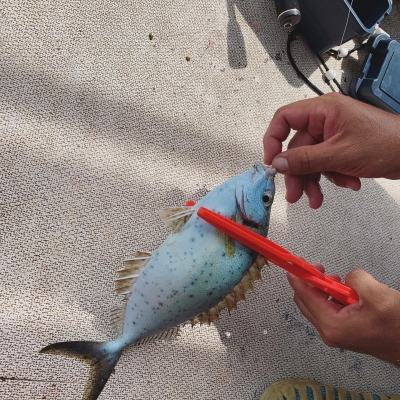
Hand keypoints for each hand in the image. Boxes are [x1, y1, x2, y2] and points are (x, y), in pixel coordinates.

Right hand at [263, 93, 399, 207]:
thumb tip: (278, 163)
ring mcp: (333, 135)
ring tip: (316, 198)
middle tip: (294, 193)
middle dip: (297, 173)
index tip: (272, 162)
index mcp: (323, 110)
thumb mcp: (339, 154)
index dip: (273, 139)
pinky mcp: (340, 148)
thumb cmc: (387, 142)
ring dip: (313, 181)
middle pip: (296, 147)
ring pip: (310, 160)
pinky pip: (324, 164)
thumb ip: (304, 159)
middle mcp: (325, 120)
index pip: (284, 118)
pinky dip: (332, 177)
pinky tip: (348, 182)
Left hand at [288, 265, 399, 365]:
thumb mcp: (377, 295)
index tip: (292, 265)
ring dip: (323, 289)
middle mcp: (330, 331)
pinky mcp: (343, 330)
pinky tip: (345, 291)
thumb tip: (348, 277)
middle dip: (310, 282)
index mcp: (333, 325)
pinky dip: (332, 296)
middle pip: (306, 301)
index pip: (305, 296)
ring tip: (339, 280)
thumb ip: (356, 279)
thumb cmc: (398, 328)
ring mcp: (336, 333)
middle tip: (317, 268)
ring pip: (318, 304)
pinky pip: (329, 309)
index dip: (298, 277)